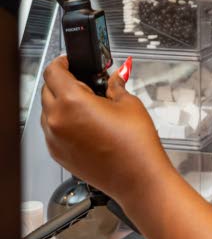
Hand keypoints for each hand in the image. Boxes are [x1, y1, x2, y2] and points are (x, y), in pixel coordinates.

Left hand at [41, 56, 172, 206]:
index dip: (62, 62)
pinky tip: (84, 122)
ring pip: (47, 111)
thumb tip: (115, 77)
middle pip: (47, 90)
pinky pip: (51, 130)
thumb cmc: (135, 145)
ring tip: (86, 103)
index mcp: (72, 102)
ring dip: (60, 102)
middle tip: (84, 80)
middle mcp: (57, 121)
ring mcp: (55, 140)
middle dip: (62, 81)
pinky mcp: (58, 154)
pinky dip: (62, 121)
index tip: (70, 61)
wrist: (137, 178)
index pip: (53, 72)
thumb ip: (115, 85)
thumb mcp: (128, 103)